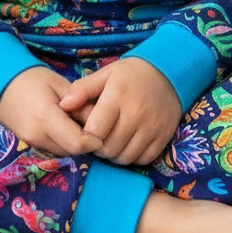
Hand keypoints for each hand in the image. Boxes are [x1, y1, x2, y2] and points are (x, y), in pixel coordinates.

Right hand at [0, 66, 102, 157]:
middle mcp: (38, 136)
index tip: (103, 127)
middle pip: (72, 150)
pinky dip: (64, 141)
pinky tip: (65, 124)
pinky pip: (54, 149)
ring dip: (75, 141)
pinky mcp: (30, 144)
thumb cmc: (33, 79)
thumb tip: (100, 123)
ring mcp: (31, 142)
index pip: (78, 143)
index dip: (94, 139)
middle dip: (86, 140)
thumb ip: (81, 105)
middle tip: (92, 121)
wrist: (1, 83)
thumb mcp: (61, 85)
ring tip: (76, 120)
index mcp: (46, 118)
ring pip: (64, 152)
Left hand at [58, 58, 181, 165]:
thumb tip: (62, 105)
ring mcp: (152, 127)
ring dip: (115, 154)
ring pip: (125, 158)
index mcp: (117, 96)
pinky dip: (133, 156)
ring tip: (113, 140)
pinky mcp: (164, 136)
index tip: (86, 131)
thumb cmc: (131, 75)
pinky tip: (129, 143)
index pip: (95, 131)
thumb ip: (82, 89)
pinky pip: (143, 159)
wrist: (169, 73)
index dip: (86, 136)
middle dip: (99, 147)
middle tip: (99, 137)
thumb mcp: (106, 74)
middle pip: (109, 148)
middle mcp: (136, 113)